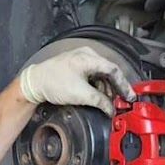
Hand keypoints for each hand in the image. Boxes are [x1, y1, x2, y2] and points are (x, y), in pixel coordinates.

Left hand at [19, 46, 134, 116]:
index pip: (114, 70)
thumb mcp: (81, 94)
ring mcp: (80, 60)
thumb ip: (100, 101)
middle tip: (120, 101)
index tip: (129, 96)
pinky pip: (92, 76)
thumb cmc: (53, 83)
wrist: (34, 83)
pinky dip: (97, 86)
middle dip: (115, 88)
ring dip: (105, 89)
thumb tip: (111, 108)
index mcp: (89, 57)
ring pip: (100, 75)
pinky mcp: (75, 67)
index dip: (124, 85)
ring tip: (107, 102)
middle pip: (108, 72)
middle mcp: (86, 55)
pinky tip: (97, 96)